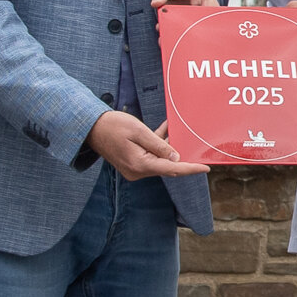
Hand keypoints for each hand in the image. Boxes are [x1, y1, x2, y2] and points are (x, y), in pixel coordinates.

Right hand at [85, 108, 207, 180]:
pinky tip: (164, 130)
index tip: (205, 168)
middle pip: (166, 166)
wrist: (91, 128)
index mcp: (140, 164)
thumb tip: (176, 157)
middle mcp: (138, 171)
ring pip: (159, 160)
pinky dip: (157, 146)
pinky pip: (150, 156)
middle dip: (180, 155)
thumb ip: (158, 145)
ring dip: (167, 147)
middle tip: (194, 144)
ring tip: (174, 129)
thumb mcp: (139, 131)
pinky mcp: (132, 164)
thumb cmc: (113, 126)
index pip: (171, 169)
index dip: (190, 168)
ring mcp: (134, 169)